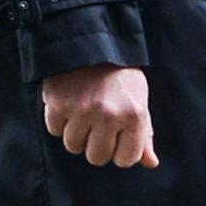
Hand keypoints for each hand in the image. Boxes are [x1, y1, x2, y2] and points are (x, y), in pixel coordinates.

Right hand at [41, 62, 157, 168]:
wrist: (92, 42)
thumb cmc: (120, 76)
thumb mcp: (139, 101)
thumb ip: (145, 134)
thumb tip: (151, 164)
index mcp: (134, 115)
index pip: (125, 160)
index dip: (120, 151)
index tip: (117, 137)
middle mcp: (108, 115)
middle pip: (96, 158)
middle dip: (96, 145)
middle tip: (97, 125)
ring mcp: (81, 110)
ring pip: (73, 146)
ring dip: (76, 134)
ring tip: (83, 113)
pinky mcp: (58, 103)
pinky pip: (55, 130)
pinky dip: (59, 121)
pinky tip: (69, 104)